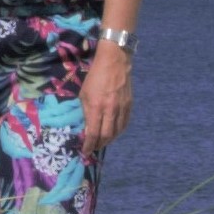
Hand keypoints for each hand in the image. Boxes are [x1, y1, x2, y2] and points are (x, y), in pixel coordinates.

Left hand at [81, 39, 132, 157]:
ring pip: (117, 132)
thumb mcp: (84, 93)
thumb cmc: (95, 77)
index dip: (89, 145)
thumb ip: (85, 111)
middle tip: (93, 148)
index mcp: (96, 107)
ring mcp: (122, 108)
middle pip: (106, 136)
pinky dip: (119, 132)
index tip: (85, 151)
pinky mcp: (129, 105)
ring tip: (102, 142)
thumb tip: (86, 127)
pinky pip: (125, 124)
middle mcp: (110, 110)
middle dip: (99, 145)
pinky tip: (114, 133)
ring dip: (109, 140)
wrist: (115, 62)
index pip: (93, 133)